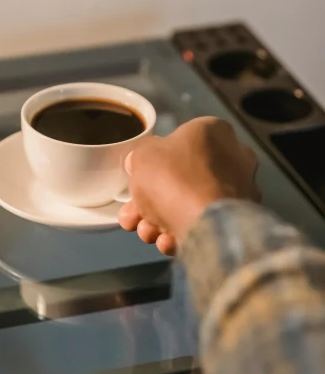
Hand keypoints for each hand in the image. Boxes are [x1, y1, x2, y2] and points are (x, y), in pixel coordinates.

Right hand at [118, 116, 259, 254]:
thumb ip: (140, 157)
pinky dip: (183, 232)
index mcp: (213, 131)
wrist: (207, 224)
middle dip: (150, 202)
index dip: (151, 165)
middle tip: (132, 217)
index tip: (136, 181)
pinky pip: (204, 223)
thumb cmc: (174, 180)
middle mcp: (234, 157)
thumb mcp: (142, 156)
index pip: (178, 142)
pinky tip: (167, 241)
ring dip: (162, 221)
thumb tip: (140, 162)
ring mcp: (240, 191)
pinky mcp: (240, 221)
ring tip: (147, 233)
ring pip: (190, 204)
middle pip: (180, 179)